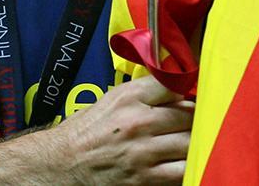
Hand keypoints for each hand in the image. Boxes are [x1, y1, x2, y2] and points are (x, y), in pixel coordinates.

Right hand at [50, 75, 192, 184]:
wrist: (61, 165)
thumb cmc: (87, 132)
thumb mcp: (113, 99)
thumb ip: (146, 90)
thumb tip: (180, 87)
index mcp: (129, 97)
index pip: (175, 83)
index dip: (190, 87)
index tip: (195, 93)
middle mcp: (138, 122)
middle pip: (190, 115)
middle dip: (197, 118)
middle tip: (197, 121)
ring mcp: (143, 152)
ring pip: (192, 143)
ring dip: (197, 143)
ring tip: (192, 142)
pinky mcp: (145, 179)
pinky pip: (183, 172)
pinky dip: (189, 167)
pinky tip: (185, 162)